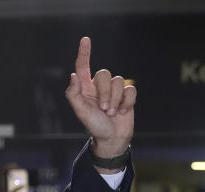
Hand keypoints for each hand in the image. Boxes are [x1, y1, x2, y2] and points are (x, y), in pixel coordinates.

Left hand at [64, 37, 135, 158]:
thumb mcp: (81, 112)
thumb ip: (74, 95)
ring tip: (112, 114)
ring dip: (115, 100)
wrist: (112, 139)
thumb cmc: (94, 126)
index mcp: (85, 88)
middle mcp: (99, 86)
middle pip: (104, 74)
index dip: (84, 53)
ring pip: (118, 82)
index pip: (83, 66)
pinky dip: (127, 102)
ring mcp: (114, 90)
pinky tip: (123, 112)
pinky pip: (130, 90)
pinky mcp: (127, 95)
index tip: (85, 39)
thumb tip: (73, 76)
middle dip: (105, 93)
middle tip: (104, 110)